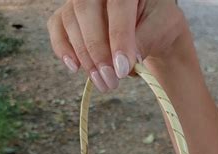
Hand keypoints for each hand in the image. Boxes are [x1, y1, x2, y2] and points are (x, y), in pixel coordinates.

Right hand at [47, 0, 186, 91]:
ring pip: (71, 21)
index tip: (122, 70)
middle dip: (97, 51)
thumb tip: (123, 64)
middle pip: (85, 10)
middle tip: (111, 81)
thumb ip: (144, 41)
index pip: (117, 6)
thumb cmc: (157, 23)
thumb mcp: (160, 29)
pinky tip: (75, 67)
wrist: (150, 25)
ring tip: (103, 82)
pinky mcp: (70, 13)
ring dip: (85, 57)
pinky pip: (57, 26)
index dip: (118, 39)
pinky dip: (62, 48)